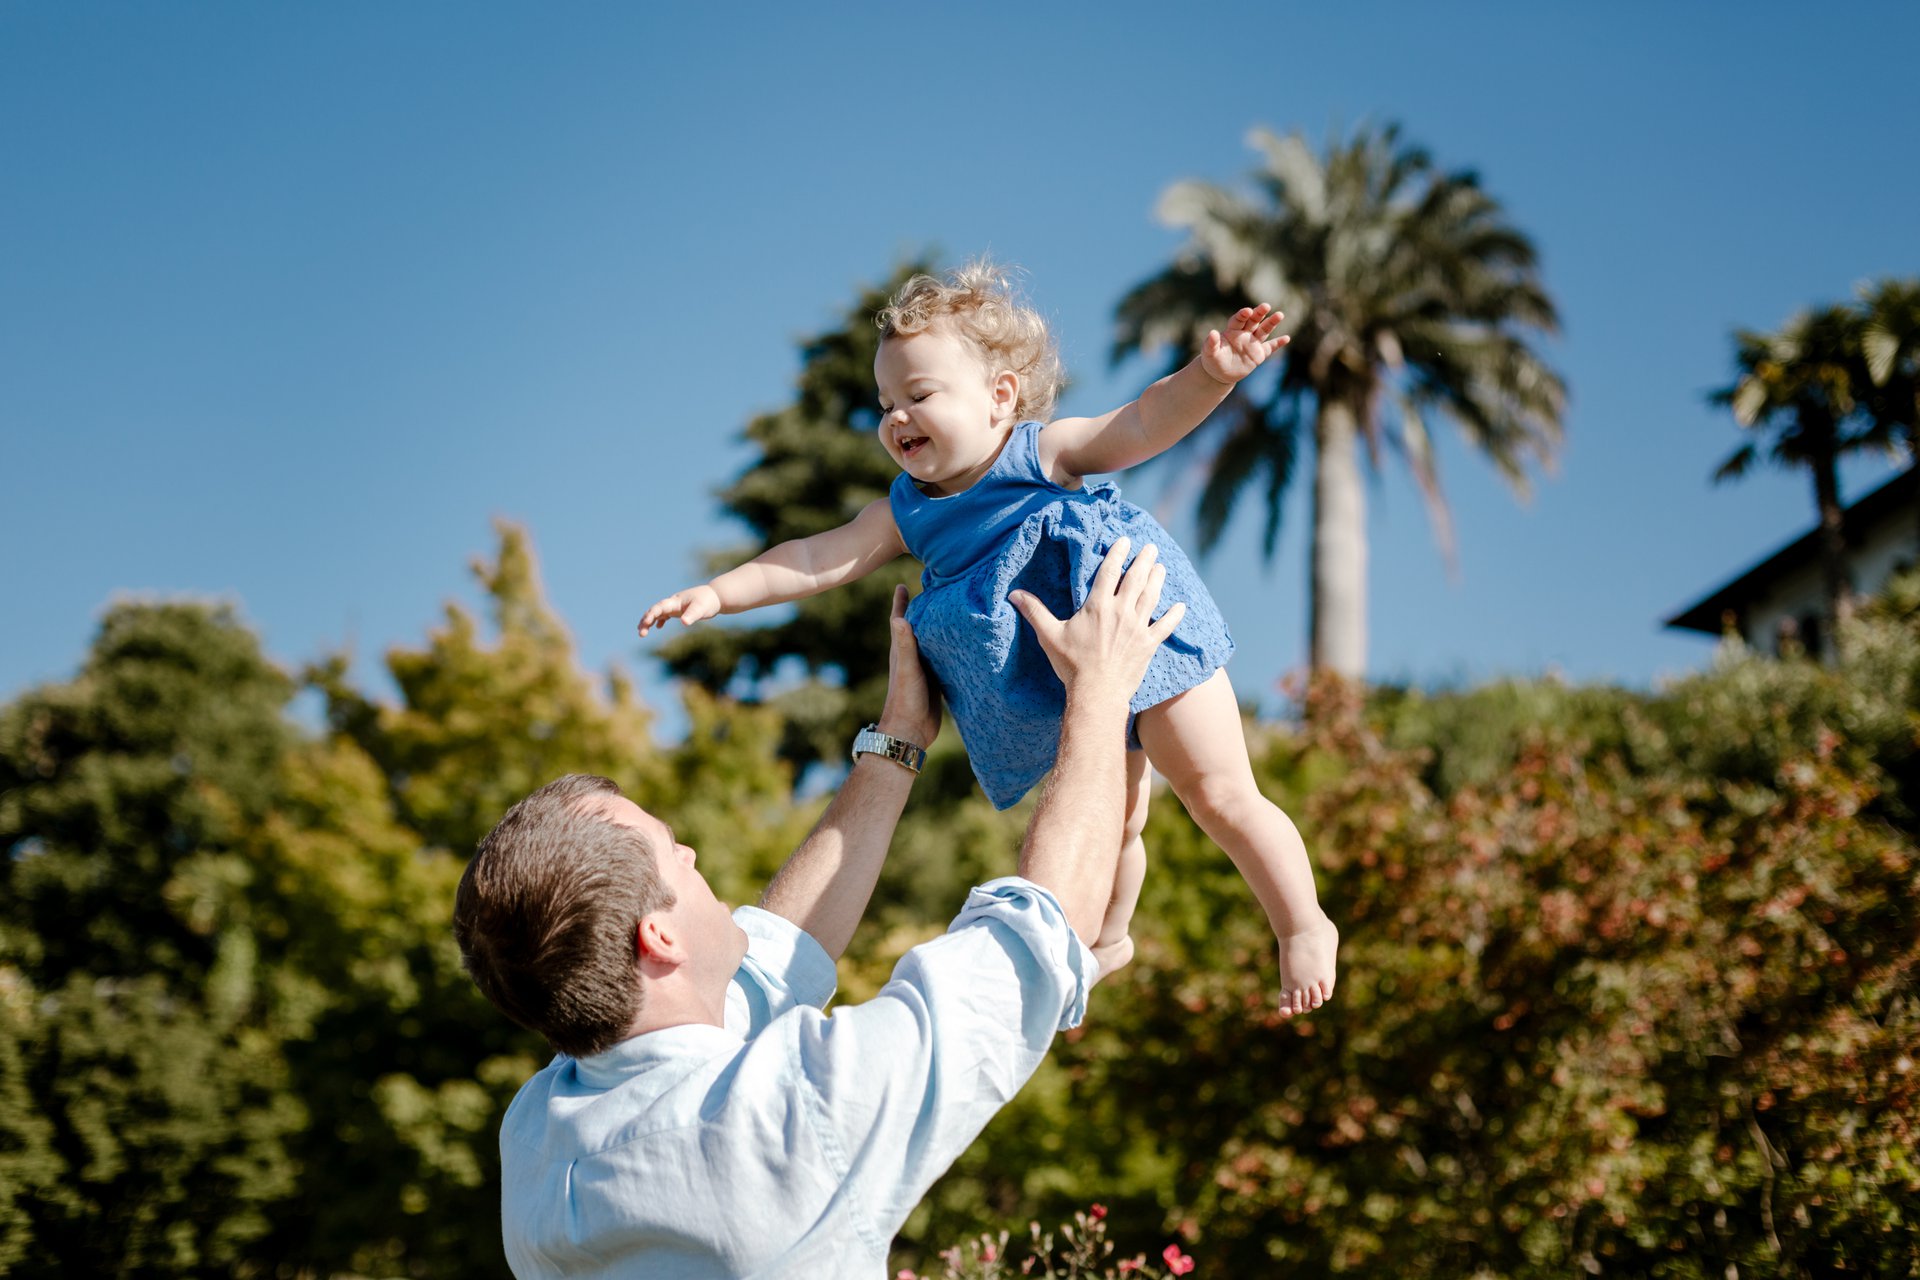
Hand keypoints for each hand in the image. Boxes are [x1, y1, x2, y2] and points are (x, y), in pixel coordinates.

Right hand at [638, 584, 720, 636]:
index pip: (659, 608)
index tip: (645, 624)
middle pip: (655, 611)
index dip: (651, 615)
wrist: (716, 596)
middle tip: (641, 633)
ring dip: (650, 621)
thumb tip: (684, 623)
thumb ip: (691, 615)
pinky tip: (658, 627)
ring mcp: (676, 606)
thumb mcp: (700, 609)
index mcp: (675, 601)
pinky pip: (666, 614)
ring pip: (658, 613)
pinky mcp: (680, 610)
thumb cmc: (708, 601)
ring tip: (642, 632)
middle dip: (646, 621)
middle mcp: (673, 603)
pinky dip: (660, 620)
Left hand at [875, 585, 939, 747]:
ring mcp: (924, 668)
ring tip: (950, 612)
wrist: (911, 731)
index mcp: (903, 650)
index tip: (903, 584)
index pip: (900, 619)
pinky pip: (943, 659)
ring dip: (938, 629)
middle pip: (918, 627)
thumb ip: (905, 645)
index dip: (901, 602)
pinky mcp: (936, 680)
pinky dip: (949, 649)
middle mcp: (912, 656)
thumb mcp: (907, 669)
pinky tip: (961, 645)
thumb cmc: (906, 699)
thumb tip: (899, 617)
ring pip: (932, 643)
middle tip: (933, 590)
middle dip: (923, 609)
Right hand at [1008, 538, 1185, 704]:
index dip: (1117, 554)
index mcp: (1098, 606)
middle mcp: (1121, 612)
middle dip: (1144, 560)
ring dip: (1158, 580)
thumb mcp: (1049, 635)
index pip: (1110, 572)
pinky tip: (1181, 606)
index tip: (1124, 540)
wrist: (1097, 693)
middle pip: (1136, 579)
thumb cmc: (1072, 664)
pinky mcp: (1148, 645)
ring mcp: (1137, 628)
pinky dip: (1174, 616)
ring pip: (1151, 597)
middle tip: (1151, 547)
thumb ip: (1034, 611)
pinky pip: (1165, 626)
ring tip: (1162, 567)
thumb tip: (1013, 594)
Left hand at [1200, 304, 1287, 384]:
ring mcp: (1253, 343)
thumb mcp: (1209, 353)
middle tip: (1266, 306)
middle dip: (1259, 313)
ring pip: (1264, 330)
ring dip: (1272, 323)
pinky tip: (1286, 338)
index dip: (1243, 315)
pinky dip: (1278, 343)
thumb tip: (1212, 333)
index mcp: (1232, 330)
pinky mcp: (1259, 354)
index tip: (1248, 311)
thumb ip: (1211, 343)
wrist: (1220, 373)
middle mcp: (1244, 333)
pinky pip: (1270, 348)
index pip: (1239, 319)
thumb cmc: (1213, 360)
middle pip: (1253, 321)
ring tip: (1280, 315)